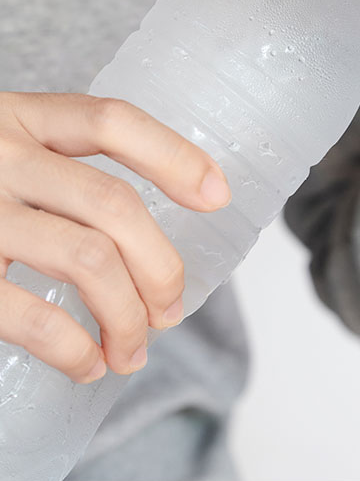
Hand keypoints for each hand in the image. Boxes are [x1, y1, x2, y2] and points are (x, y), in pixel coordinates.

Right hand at [0, 93, 229, 382]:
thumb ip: (52, 168)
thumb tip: (145, 237)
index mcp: (16, 117)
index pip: (110, 120)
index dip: (175, 155)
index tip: (219, 194)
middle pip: (113, 204)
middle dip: (161, 265)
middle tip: (172, 307)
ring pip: (87, 259)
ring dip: (127, 315)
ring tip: (135, 348)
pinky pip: (27, 313)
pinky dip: (73, 347)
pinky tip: (86, 363)